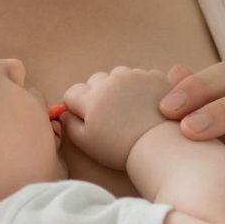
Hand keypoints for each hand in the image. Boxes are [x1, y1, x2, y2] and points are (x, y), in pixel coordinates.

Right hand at [60, 67, 176, 171]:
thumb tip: (64, 113)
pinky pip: (142, 75)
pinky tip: (147, 101)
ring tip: (129, 105)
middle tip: (109, 113)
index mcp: (92, 98)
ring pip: (118, 74)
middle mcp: (111, 81)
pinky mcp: (155, 77)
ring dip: (119, 85)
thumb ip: (70, 125)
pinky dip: (141, 85)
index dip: (75, 105)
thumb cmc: (120, 148)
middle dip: (97, 93)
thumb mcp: (87, 143)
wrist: (160, 144)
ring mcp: (135, 76)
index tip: (85, 116)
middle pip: (96, 80)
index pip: (73, 92)